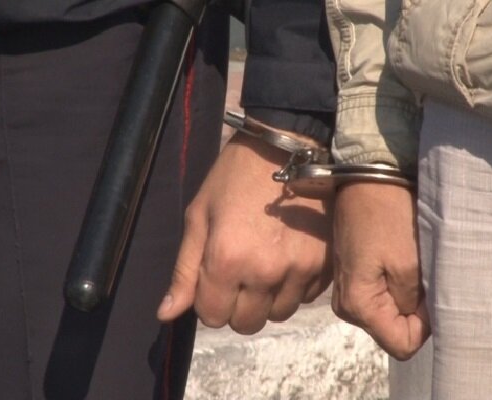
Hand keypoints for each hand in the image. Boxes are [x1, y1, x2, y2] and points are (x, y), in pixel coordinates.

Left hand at [157, 133, 332, 333]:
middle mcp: (265, 273)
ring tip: (265, 266)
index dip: (209, 301)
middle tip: (239, 274)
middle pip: (246, 323)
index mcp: (227, 260)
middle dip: (237, 306)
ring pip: (278, 314)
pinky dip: (293, 287)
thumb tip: (166, 314)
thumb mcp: (200, 216)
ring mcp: (299, 271)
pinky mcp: (324, 265)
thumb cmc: (234, 178)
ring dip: (267, 299)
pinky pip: (305, 298)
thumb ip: (185, 269)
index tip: (215, 277)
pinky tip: (288, 259)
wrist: (286, 149)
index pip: (213, 317)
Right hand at [332, 182, 428, 359]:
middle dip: (414, 311)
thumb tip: (418, 321)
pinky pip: (381, 296)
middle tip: (422, 275)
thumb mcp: (410, 264)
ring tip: (411, 265)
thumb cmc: (389, 217)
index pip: (402, 344)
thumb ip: (415, 304)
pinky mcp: (352, 277)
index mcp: (358, 306)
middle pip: (392, 330)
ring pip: (389, 313)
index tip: (429, 293)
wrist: (366, 180)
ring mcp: (347, 291)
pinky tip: (400, 260)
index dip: (423, 326)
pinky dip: (397, 285)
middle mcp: (346, 307)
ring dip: (406, 296)